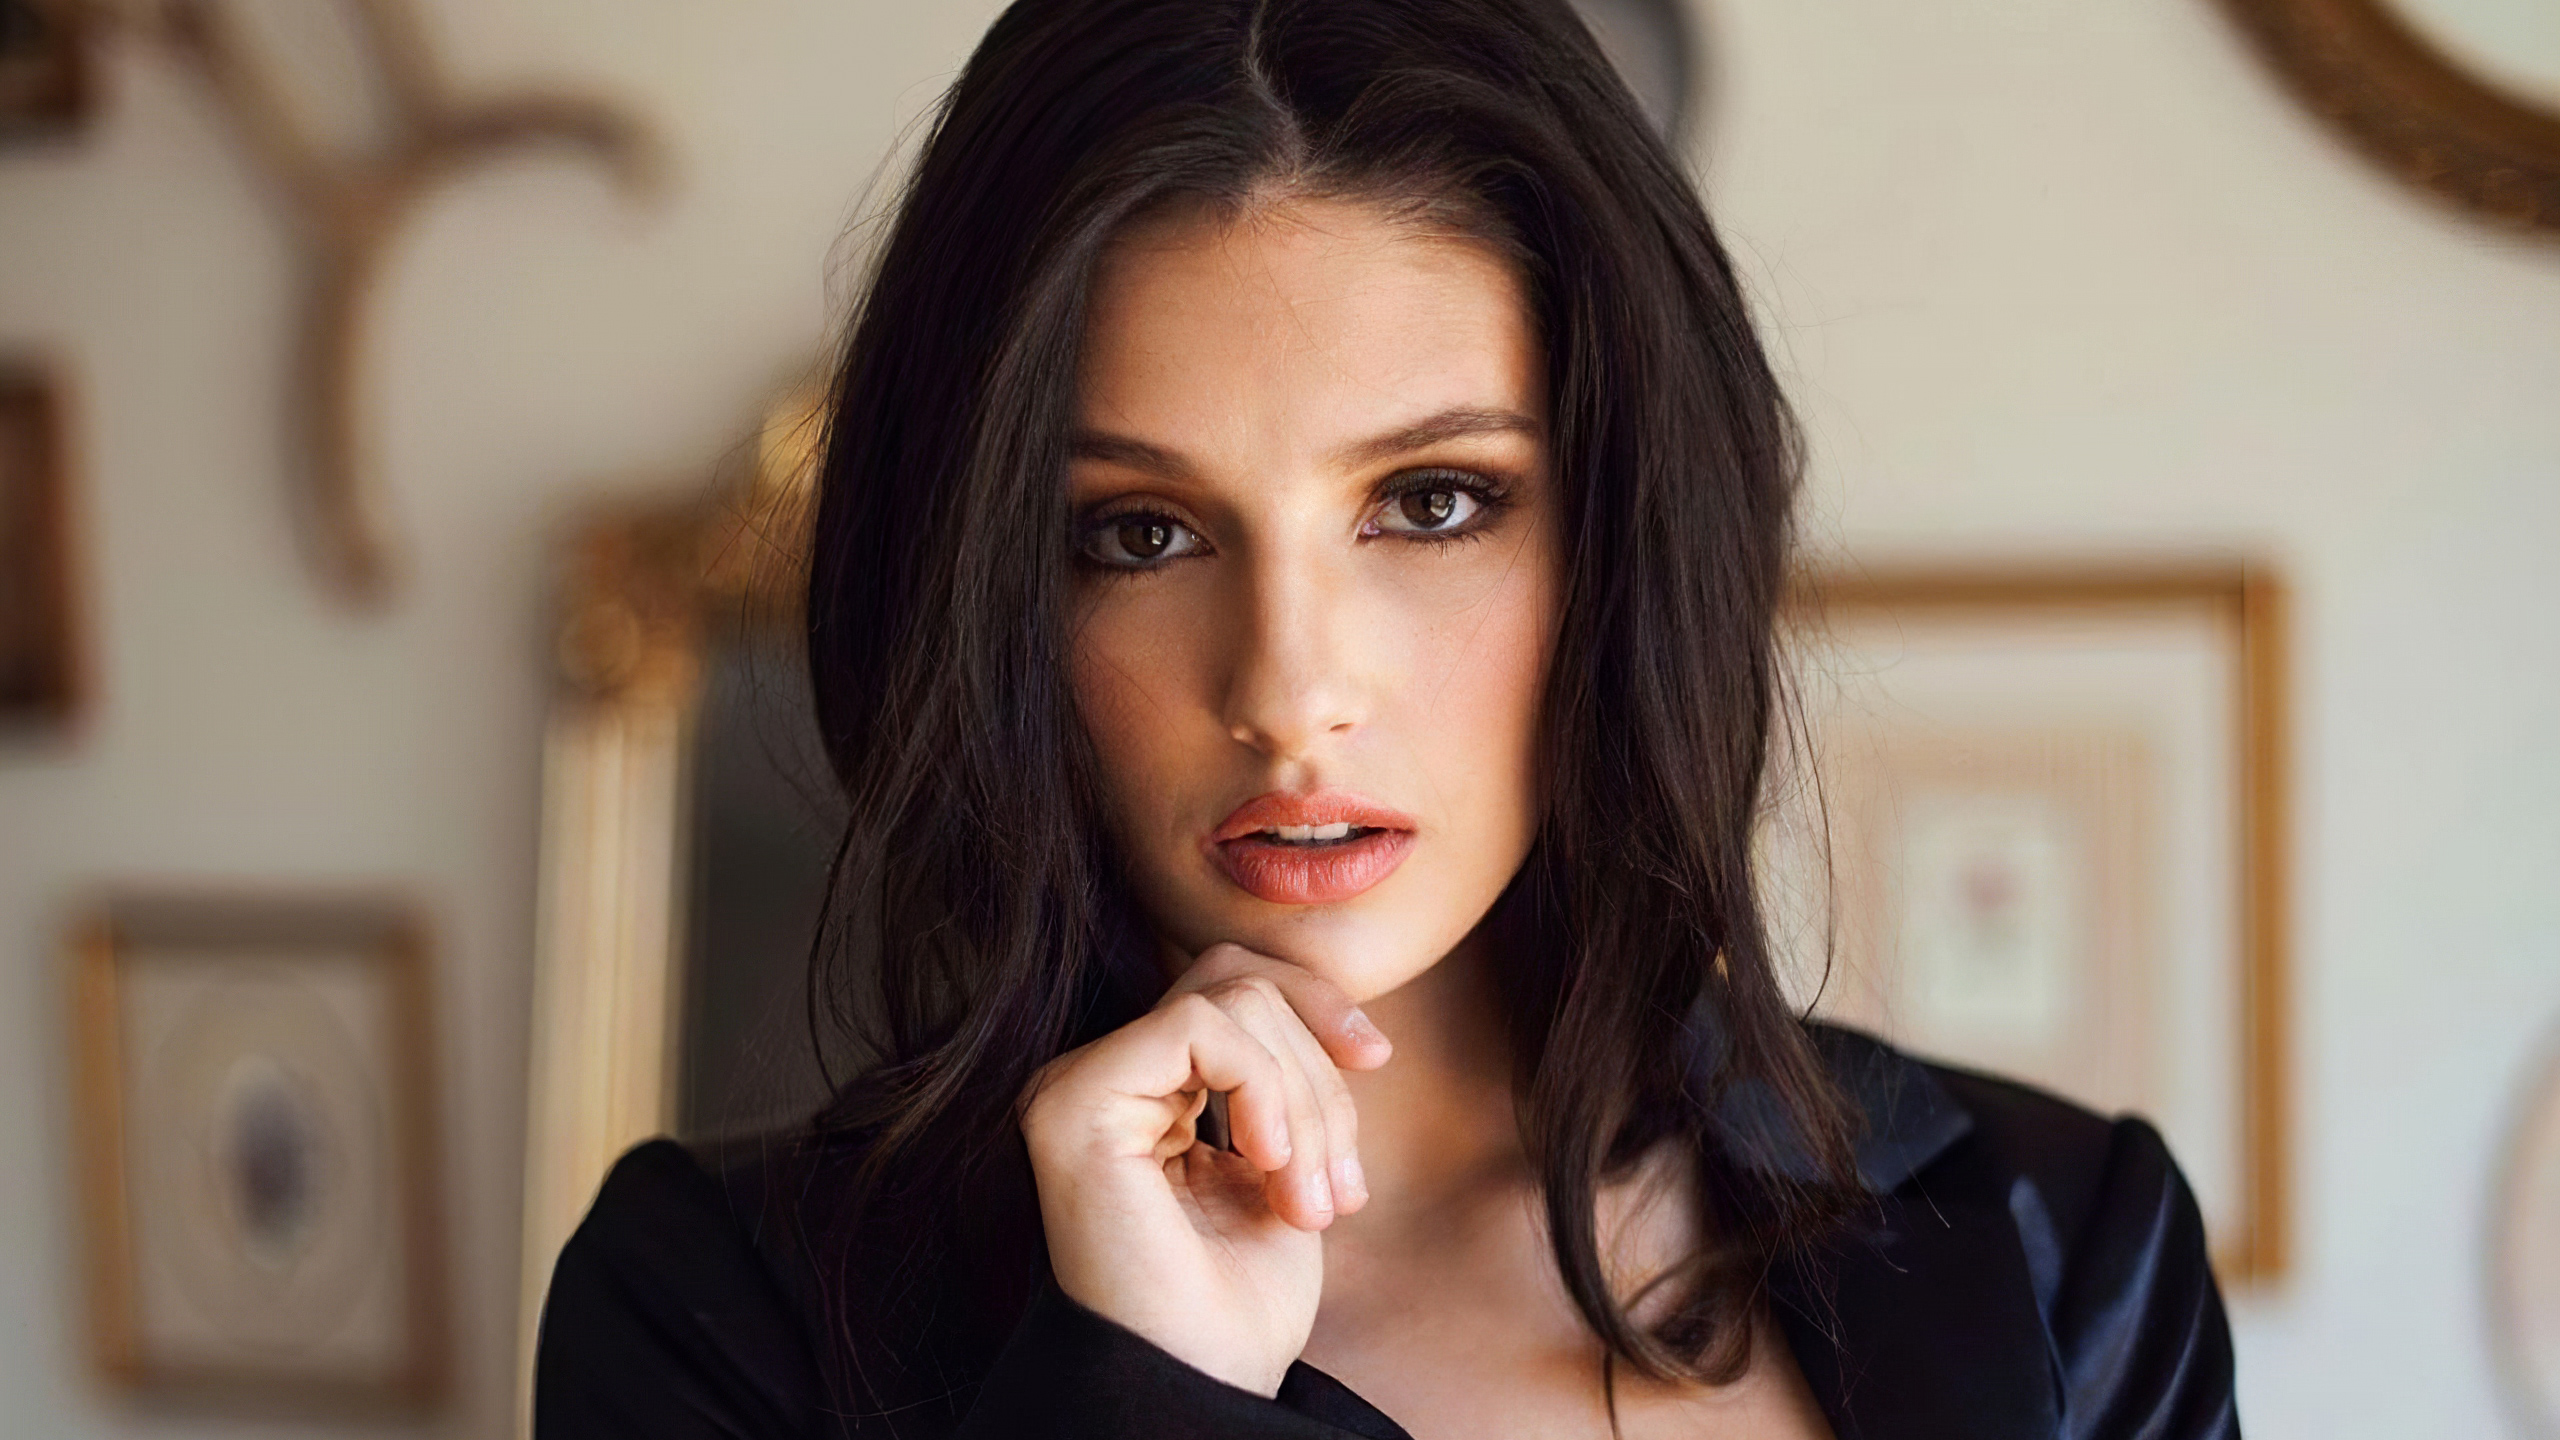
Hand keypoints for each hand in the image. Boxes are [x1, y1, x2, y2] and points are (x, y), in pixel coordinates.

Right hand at [1019, 943, 1391, 1395]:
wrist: (1200, 1388)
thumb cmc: (1238, 1307)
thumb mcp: (1284, 1170)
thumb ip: (1289, 1085)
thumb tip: (1343, 1014)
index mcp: (1144, 1094)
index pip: (1232, 990)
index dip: (1316, 1007)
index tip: (1377, 1058)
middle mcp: (1100, 1080)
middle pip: (1237, 983)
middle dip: (1320, 1071)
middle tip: (1337, 1187)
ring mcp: (1079, 1087)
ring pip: (1230, 1001)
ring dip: (1304, 1100)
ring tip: (1307, 1199)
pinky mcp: (1075, 1101)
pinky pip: (1199, 1025)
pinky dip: (1263, 1085)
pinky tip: (1269, 1165)